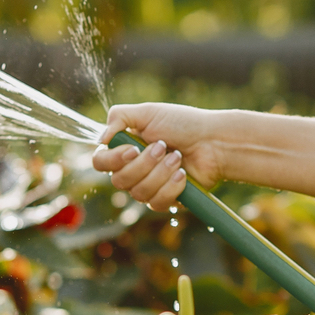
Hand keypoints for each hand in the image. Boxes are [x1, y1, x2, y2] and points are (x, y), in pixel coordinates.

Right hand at [90, 103, 225, 210]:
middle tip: (164, 147)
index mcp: (125, 148)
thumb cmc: (183, 124)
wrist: (214, 141)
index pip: (100, 162)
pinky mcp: (165, 199)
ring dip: (160, 173)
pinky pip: (156, 203)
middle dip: (144, 164)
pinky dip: (171, 186)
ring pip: (138, 193)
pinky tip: (183, 174)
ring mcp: (148, 186)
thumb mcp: (149, 111)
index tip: (133, 149)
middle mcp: (133, 169)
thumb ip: (119, 117)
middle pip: (118, 180)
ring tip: (177, 157)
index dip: (113, 160)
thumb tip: (101, 139)